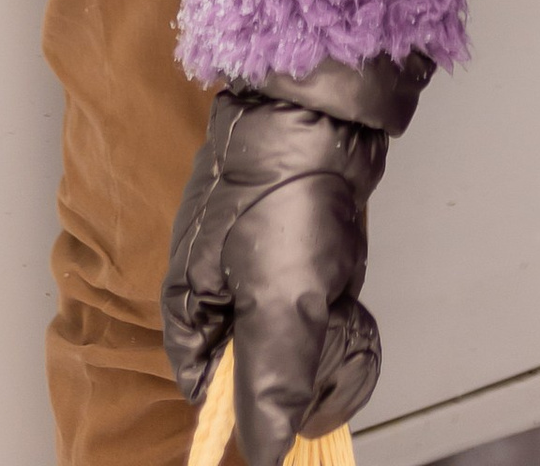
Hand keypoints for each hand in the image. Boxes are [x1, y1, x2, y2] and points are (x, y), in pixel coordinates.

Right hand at [164, 58, 428, 465]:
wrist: (327, 109)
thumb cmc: (285, 192)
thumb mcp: (277, 302)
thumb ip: (268, 386)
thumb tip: (264, 455)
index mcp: (191, 305)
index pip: (210, 390)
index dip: (249, 409)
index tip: (290, 408)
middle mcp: (218, 292)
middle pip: (256, 371)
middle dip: (298, 367)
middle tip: (323, 338)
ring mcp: (259, 271)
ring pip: (293, 344)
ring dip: (325, 338)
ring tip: (340, 305)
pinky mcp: (296, 255)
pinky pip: (316, 310)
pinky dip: (338, 308)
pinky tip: (349, 290)